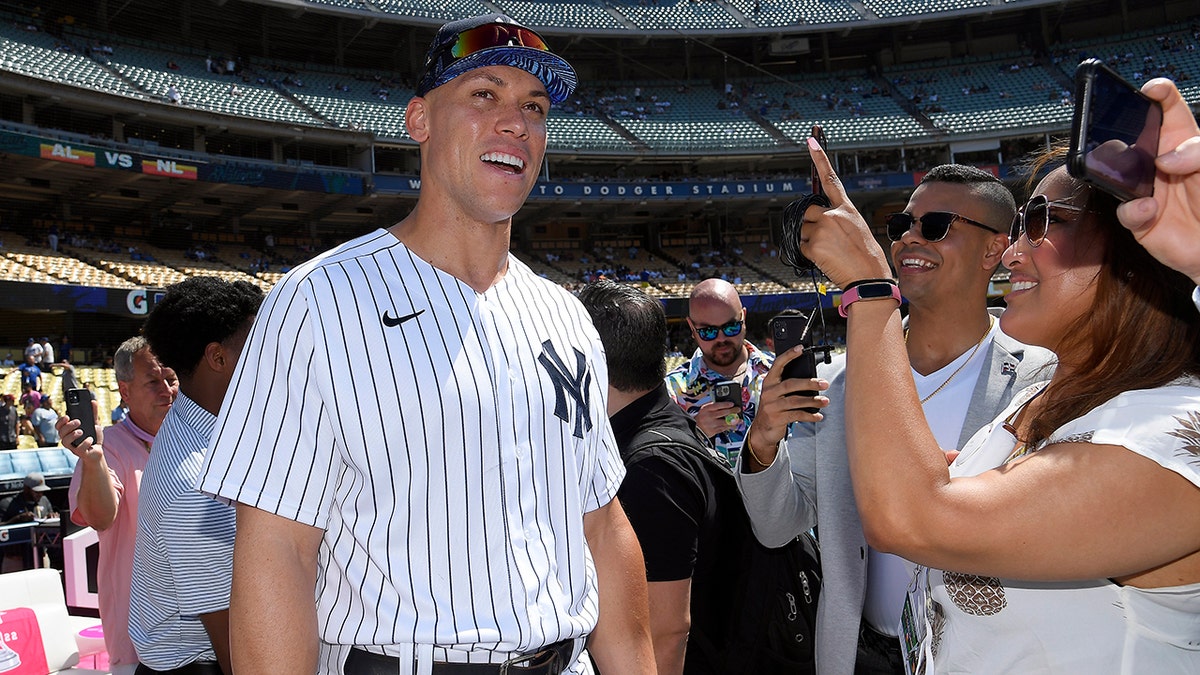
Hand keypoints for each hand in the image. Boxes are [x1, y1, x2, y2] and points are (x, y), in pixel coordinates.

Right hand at [56, 415, 103, 459]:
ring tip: (81, 431)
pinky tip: (90, 439)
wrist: (98, 452)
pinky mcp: (80, 453)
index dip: (60, 421)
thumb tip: (93, 401)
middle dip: (68, 426)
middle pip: (61, 432)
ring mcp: (73, 447)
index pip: (59, 426)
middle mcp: (68, 440)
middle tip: (78, 422)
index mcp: (69, 432)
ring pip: (65, 442)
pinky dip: (85, 442)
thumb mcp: (94, 424)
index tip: (67, 416)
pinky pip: (79, 449)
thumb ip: (93, 414)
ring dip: (72, 435)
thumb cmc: (93, 438)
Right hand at [694, 401, 741, 437]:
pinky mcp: (714, 431)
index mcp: (706, 409)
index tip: (732, 404)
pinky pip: (724, 428)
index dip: (726, 404)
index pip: (717, 405)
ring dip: (734, 420)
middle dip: (732, 411)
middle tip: (738, 409)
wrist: (695, 428)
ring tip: (739, 419)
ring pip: (725, 421)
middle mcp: (709, 416)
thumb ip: (713, 406)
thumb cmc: (701, 418)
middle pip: (723, 413)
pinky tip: (734, 425)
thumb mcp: (704, 409)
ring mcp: (712, 424)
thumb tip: (724, 403)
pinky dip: (730, 427)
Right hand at [746, 346, 828, 460]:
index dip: (789, 355)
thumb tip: (812, 379)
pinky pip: (796, 415)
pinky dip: (809, 415)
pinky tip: (818, 416)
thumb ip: (788, 385)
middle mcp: (768, 392)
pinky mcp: (776, 418)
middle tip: (824, 383)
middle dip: (809, 383)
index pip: (778, 364)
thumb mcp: (776, 393)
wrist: (762, 429)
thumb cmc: (774, 407)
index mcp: (769, 381)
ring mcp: (771, 406)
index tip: (801, 348)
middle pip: (790, 384)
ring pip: (795, 401)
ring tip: (825, 401)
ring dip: (812, 401)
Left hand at [799, 137, 893, 287]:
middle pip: (807, 211)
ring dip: (808, 240)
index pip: (831, 179)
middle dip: (810, 223)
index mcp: (847, 208)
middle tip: (827, 240)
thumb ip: (837, 218)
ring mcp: (822, 228)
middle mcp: (834, 214)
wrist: (869, 277)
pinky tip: (825, 259)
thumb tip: (813, 217)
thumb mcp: (856, 229)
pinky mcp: (813, 244)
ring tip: (830, 251)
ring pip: (800, 230)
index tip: (811, 140)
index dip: (820, 158)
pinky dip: (807, 253)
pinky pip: (799, 246)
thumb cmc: (864, 256)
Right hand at [1115, 78, 1199, 284]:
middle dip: (1122, 130)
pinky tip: (1149, 208)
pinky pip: (1125, 210)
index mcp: (1183, 143)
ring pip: (1119, 173)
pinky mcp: (1139, 218)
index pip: (1168, 109)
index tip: (1150, 90)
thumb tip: (1164, 159)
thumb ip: (1197, 153)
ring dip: (1120, 173)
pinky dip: (1133, 209)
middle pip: (1133, 136)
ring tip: (1138, 179)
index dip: (1158, 93)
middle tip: (1121, 130)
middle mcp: (1160, 163)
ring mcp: (1147, 189)